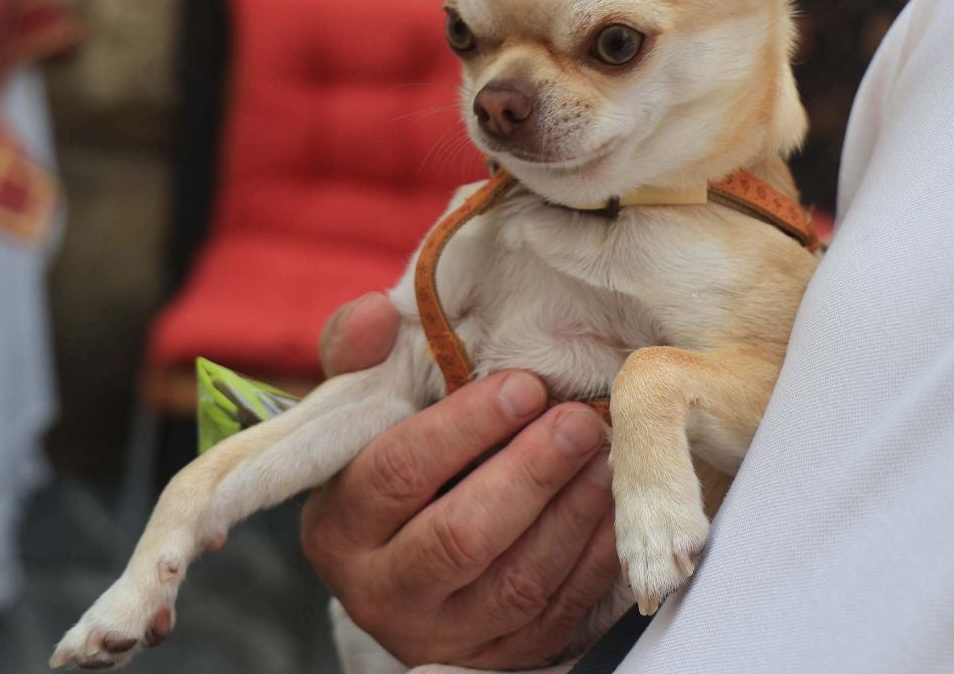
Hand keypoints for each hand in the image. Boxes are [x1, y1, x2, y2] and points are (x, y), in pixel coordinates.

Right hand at [303, 294, 620, 668]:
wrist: (403, 562)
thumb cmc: (391, 464)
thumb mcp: (361, 415)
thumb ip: (357, 354)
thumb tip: (379, 313)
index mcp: (338, 527)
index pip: (397, 473)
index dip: (464, 427)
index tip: (524, 386)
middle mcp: (382, 591)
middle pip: (460, 537)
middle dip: (529, 475)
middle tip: (580, 421)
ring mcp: (442, 635)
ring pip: (516, 584)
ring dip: (571, 515)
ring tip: (604, 457)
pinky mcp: (497, 658)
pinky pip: (555, 616)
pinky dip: (593, 561)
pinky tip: (615, 509)